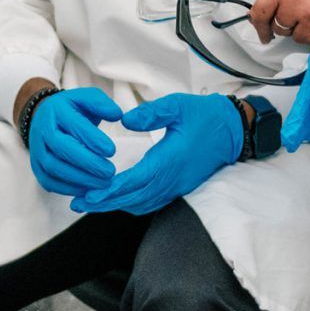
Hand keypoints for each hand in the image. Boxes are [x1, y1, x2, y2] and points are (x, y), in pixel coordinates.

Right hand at [26, 87, 122, 198]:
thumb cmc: (71, 110)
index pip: (73, 125)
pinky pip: (49, 182)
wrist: (44, 118)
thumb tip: (117, 115)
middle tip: (109, 172)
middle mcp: (43, 130)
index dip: (92, 139)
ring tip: (103, 184)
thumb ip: (102, 104)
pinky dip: (69, 189)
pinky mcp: (36, 167)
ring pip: (54, 168)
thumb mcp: (86, 98)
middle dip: (87, 163)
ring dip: (80, 179)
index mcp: (56, 110)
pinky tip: (88, 190)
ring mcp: (37, 150)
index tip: (111, 151)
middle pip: (62, 149)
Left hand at [70, 93, 242, 216]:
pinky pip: (151, 202)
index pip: (135, 181)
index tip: (88, 195)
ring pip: (142, 204)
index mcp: (170, 160)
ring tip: (91, 202)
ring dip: (116, 205)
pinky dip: (131, 203)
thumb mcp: (177, 105)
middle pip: (134, 198)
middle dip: (105, 202)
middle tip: (78, 202)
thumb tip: (125, 120)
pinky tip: (117, 198)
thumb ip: (151, 113)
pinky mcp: (179, 187)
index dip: (110, 190)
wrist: (231, 130)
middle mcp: (172, 179)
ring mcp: (176, 186)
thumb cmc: (203, 115)